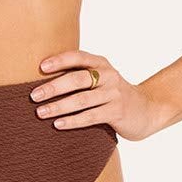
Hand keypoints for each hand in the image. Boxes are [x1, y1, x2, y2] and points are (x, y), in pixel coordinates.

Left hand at [30, 49, 154, 140]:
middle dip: (53, 87)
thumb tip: (42, 82)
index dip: (60, 60)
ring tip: (40, 113)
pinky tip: (58, 124)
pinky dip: (73, 121)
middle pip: (78, 79)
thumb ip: (80, 77)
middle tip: (33, 95)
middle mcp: (108, 76)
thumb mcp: (101, 80)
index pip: (79, 57)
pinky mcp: (117, 112)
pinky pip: (91, 116)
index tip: (41, 67)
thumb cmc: (113, 95)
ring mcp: (114, 94)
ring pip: (82, 100)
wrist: (148, 109)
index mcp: (101, 64)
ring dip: (59, 106)